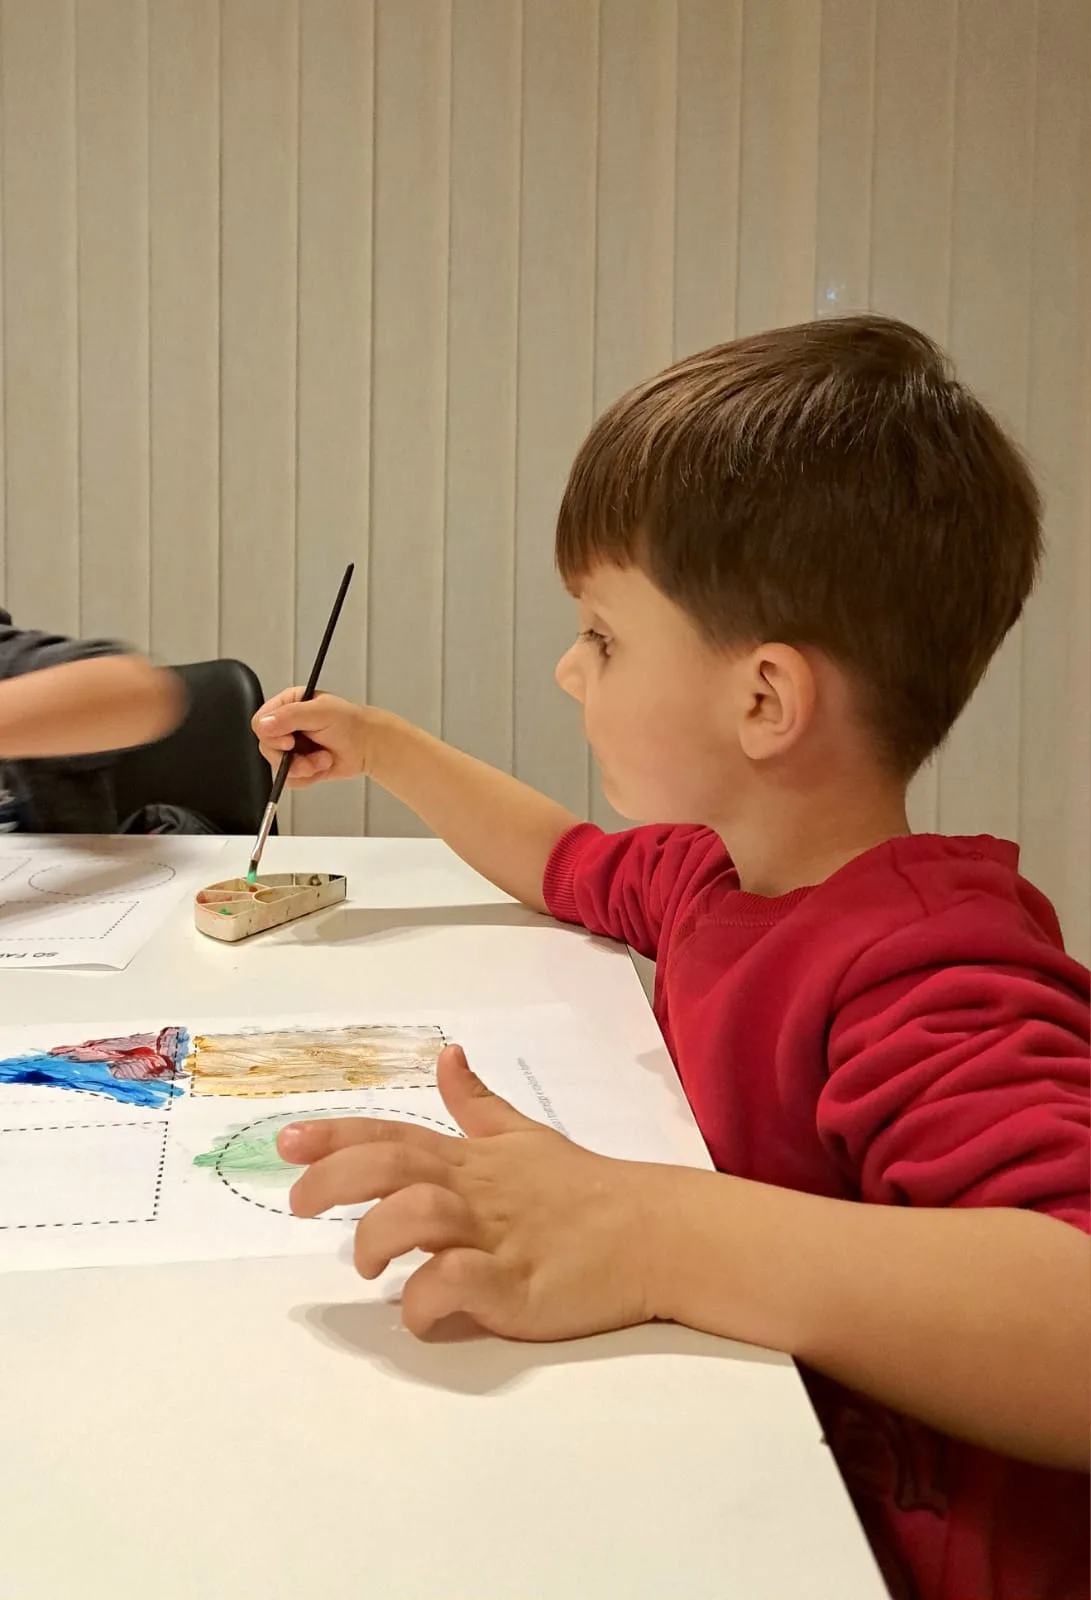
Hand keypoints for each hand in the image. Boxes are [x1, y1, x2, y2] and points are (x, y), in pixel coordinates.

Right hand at [252, 689, 376, 787]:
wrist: (368, 746)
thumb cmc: (351, 723)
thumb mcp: (321, 712)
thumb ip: (290, 716)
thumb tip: (265, 724)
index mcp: (287, 705)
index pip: (261, 722)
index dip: (272, 735)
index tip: (290, 741)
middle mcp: (286, 726)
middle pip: (266, 747)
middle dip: (291, 757)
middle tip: (309, 755)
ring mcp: (292, 747)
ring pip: (278, 766)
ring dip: (303, 768)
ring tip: (323, 759)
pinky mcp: (298, 765)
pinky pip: (290, 779)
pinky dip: (308, 777)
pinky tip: (322, 765)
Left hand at [277, 1045, 665, 1339]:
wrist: (655, 1233)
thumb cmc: (583, 1190)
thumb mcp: (524, 1137)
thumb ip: (477, 1106)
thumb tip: (447, 1056)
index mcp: (471, 1159)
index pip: (391, 1135)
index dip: (334, 1136)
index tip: (284, 1142)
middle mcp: (474, 1191)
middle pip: (390, 1166)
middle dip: (333, 1178)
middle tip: (301, 1204)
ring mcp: (495, 1236)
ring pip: (417, 1215)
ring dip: (377, 1237)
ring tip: (371, 1267)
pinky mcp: (517, 1285)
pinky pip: (458, 1284)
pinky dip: (425, 1300)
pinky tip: (419, 1312)